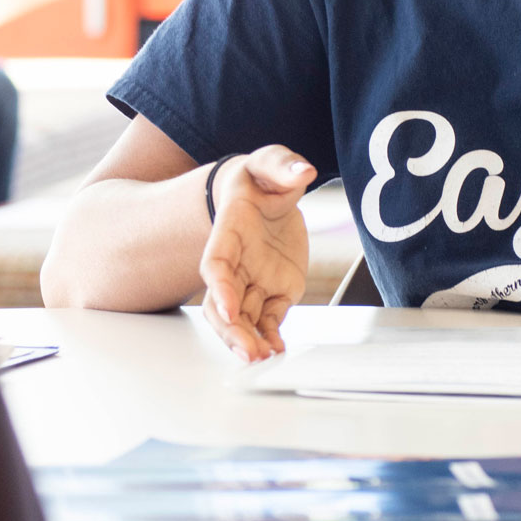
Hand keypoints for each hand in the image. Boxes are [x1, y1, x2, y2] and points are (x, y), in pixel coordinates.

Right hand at [199, 146, 315, 361]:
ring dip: (249, 339)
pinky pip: (268, 318)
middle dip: (231, 329)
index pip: (216, 263)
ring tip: (263, 358)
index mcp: (228, 232)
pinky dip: (271, 335)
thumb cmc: (259, 180)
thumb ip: (282, 166)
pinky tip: (277, 350)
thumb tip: (303, 170)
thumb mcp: (269, 163)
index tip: (229, 307)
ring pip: (243, 317)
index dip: (219, 287)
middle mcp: (236, 263)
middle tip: (248, 351)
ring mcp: (254, 280)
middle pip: (223, 303)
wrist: (264, 193)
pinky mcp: (275, 290)